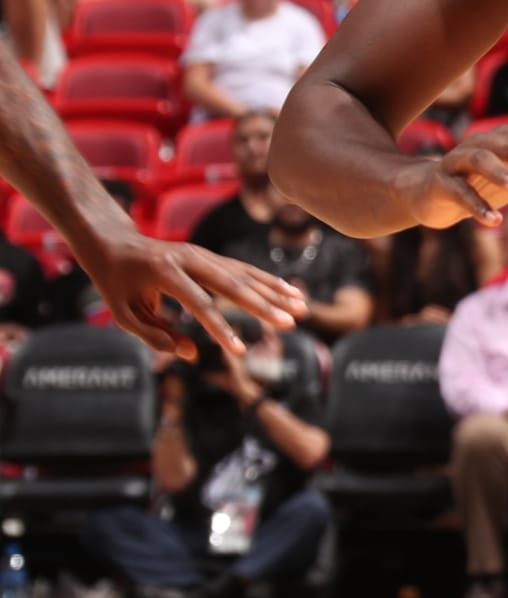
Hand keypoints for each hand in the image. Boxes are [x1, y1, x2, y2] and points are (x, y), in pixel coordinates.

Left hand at [83, 233, 306, 360]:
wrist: (115, 243)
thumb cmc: (117, 283)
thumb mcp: (125, 314)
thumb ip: (156, 336)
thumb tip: (190, 354)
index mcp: (164, 272)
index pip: (199, 303)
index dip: (219, 328)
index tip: (239, 352)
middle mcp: (189, 258)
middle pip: (232, 284)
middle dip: (263, 306)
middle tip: (289, 323)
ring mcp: (202, 254)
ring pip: (244, 274)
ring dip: (274, 292)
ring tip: (301, 308)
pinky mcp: (210, 256)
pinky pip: (242, 269)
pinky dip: (267, 281)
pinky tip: (288, 291)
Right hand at [403, 122, 507, 228]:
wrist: (431, 194)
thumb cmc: (482, 180)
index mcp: (504, 139)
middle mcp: (482, 143)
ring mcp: (458, 161)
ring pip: (479, 160)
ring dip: (500, 172)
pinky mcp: (440, 183)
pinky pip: (458, 192)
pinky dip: (476, 206)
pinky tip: (494, 221)